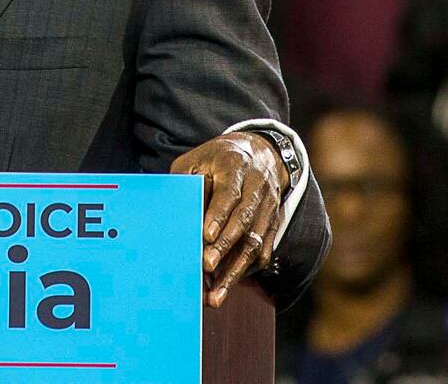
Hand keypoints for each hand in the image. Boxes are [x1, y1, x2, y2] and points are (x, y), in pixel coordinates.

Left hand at [172, 132, 288, 307]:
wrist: (262, 153)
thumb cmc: (218, 159)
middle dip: (225, 246)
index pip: (229, 193)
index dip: (219, 215)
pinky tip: (228, 286)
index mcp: (236, 166)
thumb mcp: (197, 160)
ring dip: (235, 270)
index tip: (206, 236)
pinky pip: (263, 252)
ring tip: (216, 294)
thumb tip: (174, 212)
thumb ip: (185, 182)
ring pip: (256, 242)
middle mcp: (258, 187)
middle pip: (245, 220)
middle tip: (206, 266)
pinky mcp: (273, 225)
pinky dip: (246, 271)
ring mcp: (269, 208)